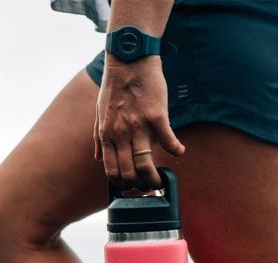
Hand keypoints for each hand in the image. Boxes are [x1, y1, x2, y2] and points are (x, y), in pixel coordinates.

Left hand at [94, 54, 185, 190]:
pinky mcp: (157, 116)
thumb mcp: (100, 113)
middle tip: (150, 185)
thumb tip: (97, 158)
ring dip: (156, 178)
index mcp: (107, 135)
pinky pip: (168, 142)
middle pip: (130, 174)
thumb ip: (99, 138)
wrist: (129, 59)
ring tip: (162, 179)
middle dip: (141, 186)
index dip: (123, 185)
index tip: (133, 187)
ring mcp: (138, 127)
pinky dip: (176, 151)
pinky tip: (179, 151)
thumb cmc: (115, 86)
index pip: (112, 172)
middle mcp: (121, 134)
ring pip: (146, 166)